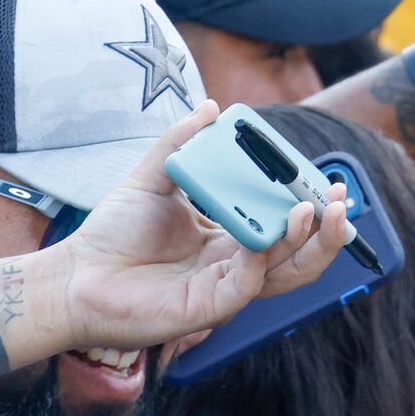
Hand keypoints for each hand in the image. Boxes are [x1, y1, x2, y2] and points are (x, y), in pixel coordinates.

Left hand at [48, 102, 346, 346]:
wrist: (74, 277)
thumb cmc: (112, 234)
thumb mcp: (151, 178)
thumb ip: (180, 144)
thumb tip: (210, 107)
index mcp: (229, 237)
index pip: (282, 222)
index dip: (310, 204)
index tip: (328, 180)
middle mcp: (235, 264)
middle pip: (297, 251)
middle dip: (326, 228)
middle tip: (340, 200)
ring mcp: (225, 288)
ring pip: (285, 272)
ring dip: (308, 244)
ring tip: (318, 212)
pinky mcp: (208, 308)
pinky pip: (248, 285)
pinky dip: (264, 258)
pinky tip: (270, 234)